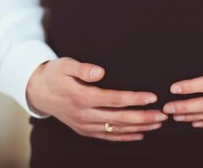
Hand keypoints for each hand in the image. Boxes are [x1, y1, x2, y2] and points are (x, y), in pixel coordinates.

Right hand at [26, 58, 167, 140]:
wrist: (38, 92)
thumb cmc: (55, 74)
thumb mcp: (65, 65)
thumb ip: (83, 69)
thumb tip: (100, 72)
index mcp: (82, 97)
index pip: (114, 100)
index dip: (134, 99)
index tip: (152, 97)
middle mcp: (85, 115)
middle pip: (119, 118)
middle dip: (143, 117)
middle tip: (163, 115)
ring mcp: (85, 125)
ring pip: (116, 130)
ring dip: (139, 128)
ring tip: (158, 124)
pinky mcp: (85, 130)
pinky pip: (108, 137)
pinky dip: (125, 137)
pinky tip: (140, 134)